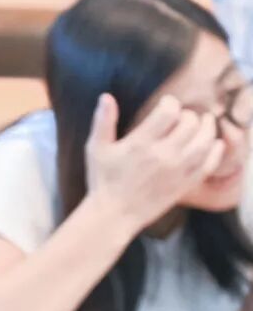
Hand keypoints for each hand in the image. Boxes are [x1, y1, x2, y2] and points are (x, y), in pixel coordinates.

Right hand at [85, 93, 223, 234]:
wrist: (114, 214)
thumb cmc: (103, 180)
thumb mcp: (96, 148)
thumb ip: (103, 121)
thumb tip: (106, 97)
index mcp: (140, 144)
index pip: (168, 112)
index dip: (170, 103)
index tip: (166, 104)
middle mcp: (162, 155)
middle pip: (189, 124)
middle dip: (188, 115)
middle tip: (183, 116)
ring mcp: (177, 171)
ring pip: (204, 142)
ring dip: (207, 128)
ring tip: (205, 123)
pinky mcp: (185, 184)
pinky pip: (209, 163)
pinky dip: (215, 151)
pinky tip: (214, 144)